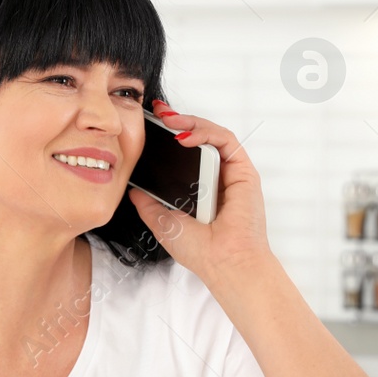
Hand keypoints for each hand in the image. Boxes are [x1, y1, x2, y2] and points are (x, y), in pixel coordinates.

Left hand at [128, 100, 272, 282]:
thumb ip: (148, 204)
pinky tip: (186, 137)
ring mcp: (230, 173)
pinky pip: (226, 141)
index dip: (170, 135)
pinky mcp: (244, 171)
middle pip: (199, 138)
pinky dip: (206, 133)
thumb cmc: (200, 250)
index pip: (185, 153)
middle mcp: (216, 178)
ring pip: (212, 135)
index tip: (151, 124)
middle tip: (158, 113)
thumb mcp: (162, 223)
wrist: (223, 263)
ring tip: (169, 120)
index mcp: (199, 189)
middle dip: (178, 121)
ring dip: (190, 122)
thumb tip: (133, 188)